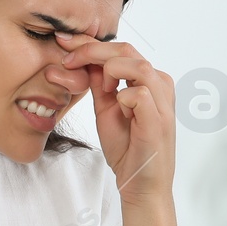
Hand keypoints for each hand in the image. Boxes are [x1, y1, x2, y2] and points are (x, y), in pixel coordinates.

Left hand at [55, 29, 176, 206]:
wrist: (139, 183)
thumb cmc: (128, 149)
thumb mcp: (106, 109)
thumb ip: (99, 84)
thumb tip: (83, 59)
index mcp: (149, 80)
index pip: (121, 50)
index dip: (90, 43)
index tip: (64, 42)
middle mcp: (160, 85)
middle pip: (127, 50)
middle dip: (92, 50)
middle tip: (67, 59)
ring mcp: (162, 101)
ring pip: (136, 64)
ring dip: (110, 72)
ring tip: (102, 91)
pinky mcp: (159, 118)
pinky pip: (139, 93)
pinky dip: (122, 98)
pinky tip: (120, 112)